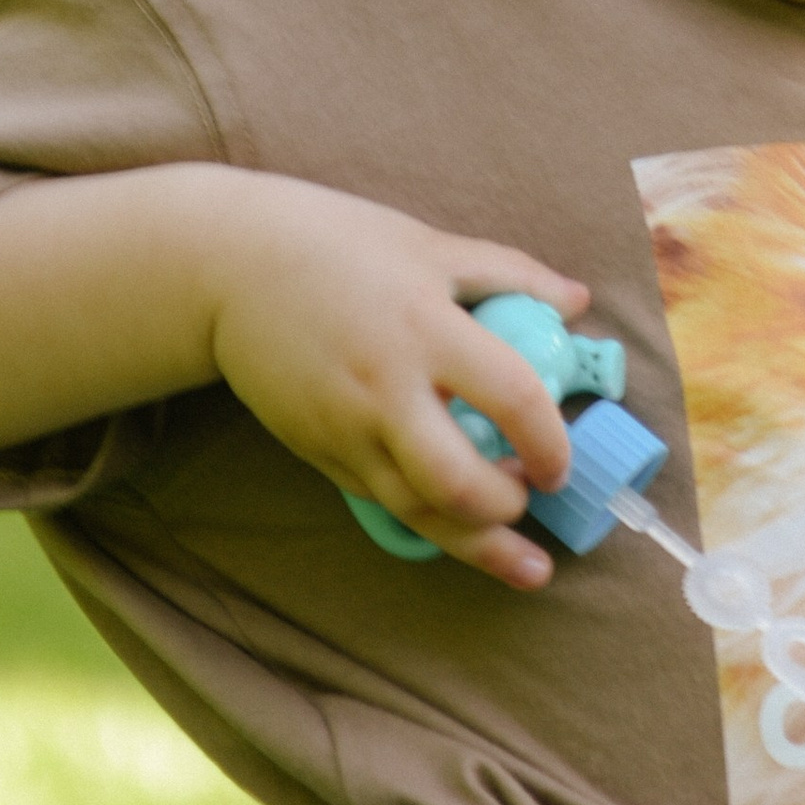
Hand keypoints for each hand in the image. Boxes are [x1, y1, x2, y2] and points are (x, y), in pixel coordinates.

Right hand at [205, 176, 588, 592]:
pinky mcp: (317, 452)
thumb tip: (578, 302)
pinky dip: (426, 520)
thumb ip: (510, 274)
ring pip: (417, 512)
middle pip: (458, 483)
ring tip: (520, 560)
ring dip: (476, 544)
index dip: (550, 442)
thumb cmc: (336, 245)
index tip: (562, 463)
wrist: (227, 269)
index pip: (510, 398)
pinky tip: (456, 525)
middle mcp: (386, 390)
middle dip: (507, 510)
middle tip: (532, 499)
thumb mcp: (429, 246)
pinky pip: (381, 501)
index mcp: (426, 328)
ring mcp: (345, 428)